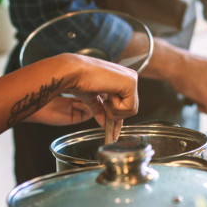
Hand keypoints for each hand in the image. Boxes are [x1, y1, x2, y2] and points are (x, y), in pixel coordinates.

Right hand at [22, 54, 138, 123]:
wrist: (74, 73)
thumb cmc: (80, 81)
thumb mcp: (92, 99)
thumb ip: (101, 111)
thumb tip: (105, 124)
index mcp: (122, 78)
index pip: (127, 104)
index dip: (118, 118)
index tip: (113, 133)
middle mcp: (129, 77)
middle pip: (131, 109)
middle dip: (114, 114)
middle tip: (103, 104)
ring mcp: (132, 79)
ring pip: (131, 110)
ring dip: (113, 110)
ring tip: (104, 97)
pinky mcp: (130, 83)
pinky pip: (128, 107)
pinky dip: (115, 107)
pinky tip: (107, 94)